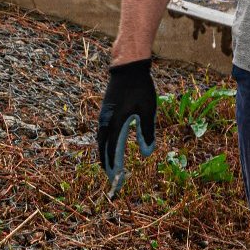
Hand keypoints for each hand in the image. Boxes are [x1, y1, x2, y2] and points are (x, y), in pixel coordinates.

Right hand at [96, 58, 157, 198]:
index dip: (114, 166)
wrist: (127, 68)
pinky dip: (104, 145)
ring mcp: (103, 117)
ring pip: (101, 142)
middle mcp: (106, 122)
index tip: (117, 180)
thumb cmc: (140, 88)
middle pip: (103, 149)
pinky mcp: (105, 113)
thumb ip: (147, 132)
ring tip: (110, 169)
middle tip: (112, 180)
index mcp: (116, 123)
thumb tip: (147, 154)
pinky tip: (110, 148)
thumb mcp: (148, 110)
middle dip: (107, 165)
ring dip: (105, 156)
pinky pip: (102, 134)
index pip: (113, 151)